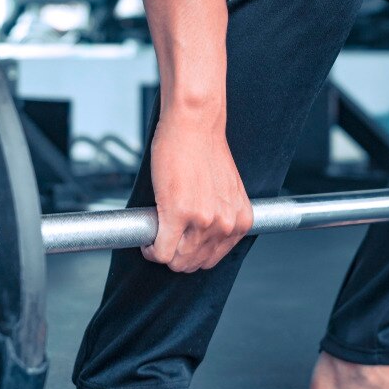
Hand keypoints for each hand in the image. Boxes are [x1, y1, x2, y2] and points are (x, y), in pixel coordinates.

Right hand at [142, 109, 252, 271]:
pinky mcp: (178, 213)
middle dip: (175, 257)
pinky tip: (148, 239)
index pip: (213, 258)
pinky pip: (161, 251)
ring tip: (156, 236)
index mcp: (240, 221)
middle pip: (194, 263)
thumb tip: (200, 239)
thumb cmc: (205, 151)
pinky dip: (151, 250)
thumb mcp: (226, 192)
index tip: (180, 245)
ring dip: (162, 252)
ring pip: (177, 260)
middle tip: (164, 241)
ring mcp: (203, 221)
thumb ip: (219, 217)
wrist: (194, 125)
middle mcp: (226, 224)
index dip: (192, 255)